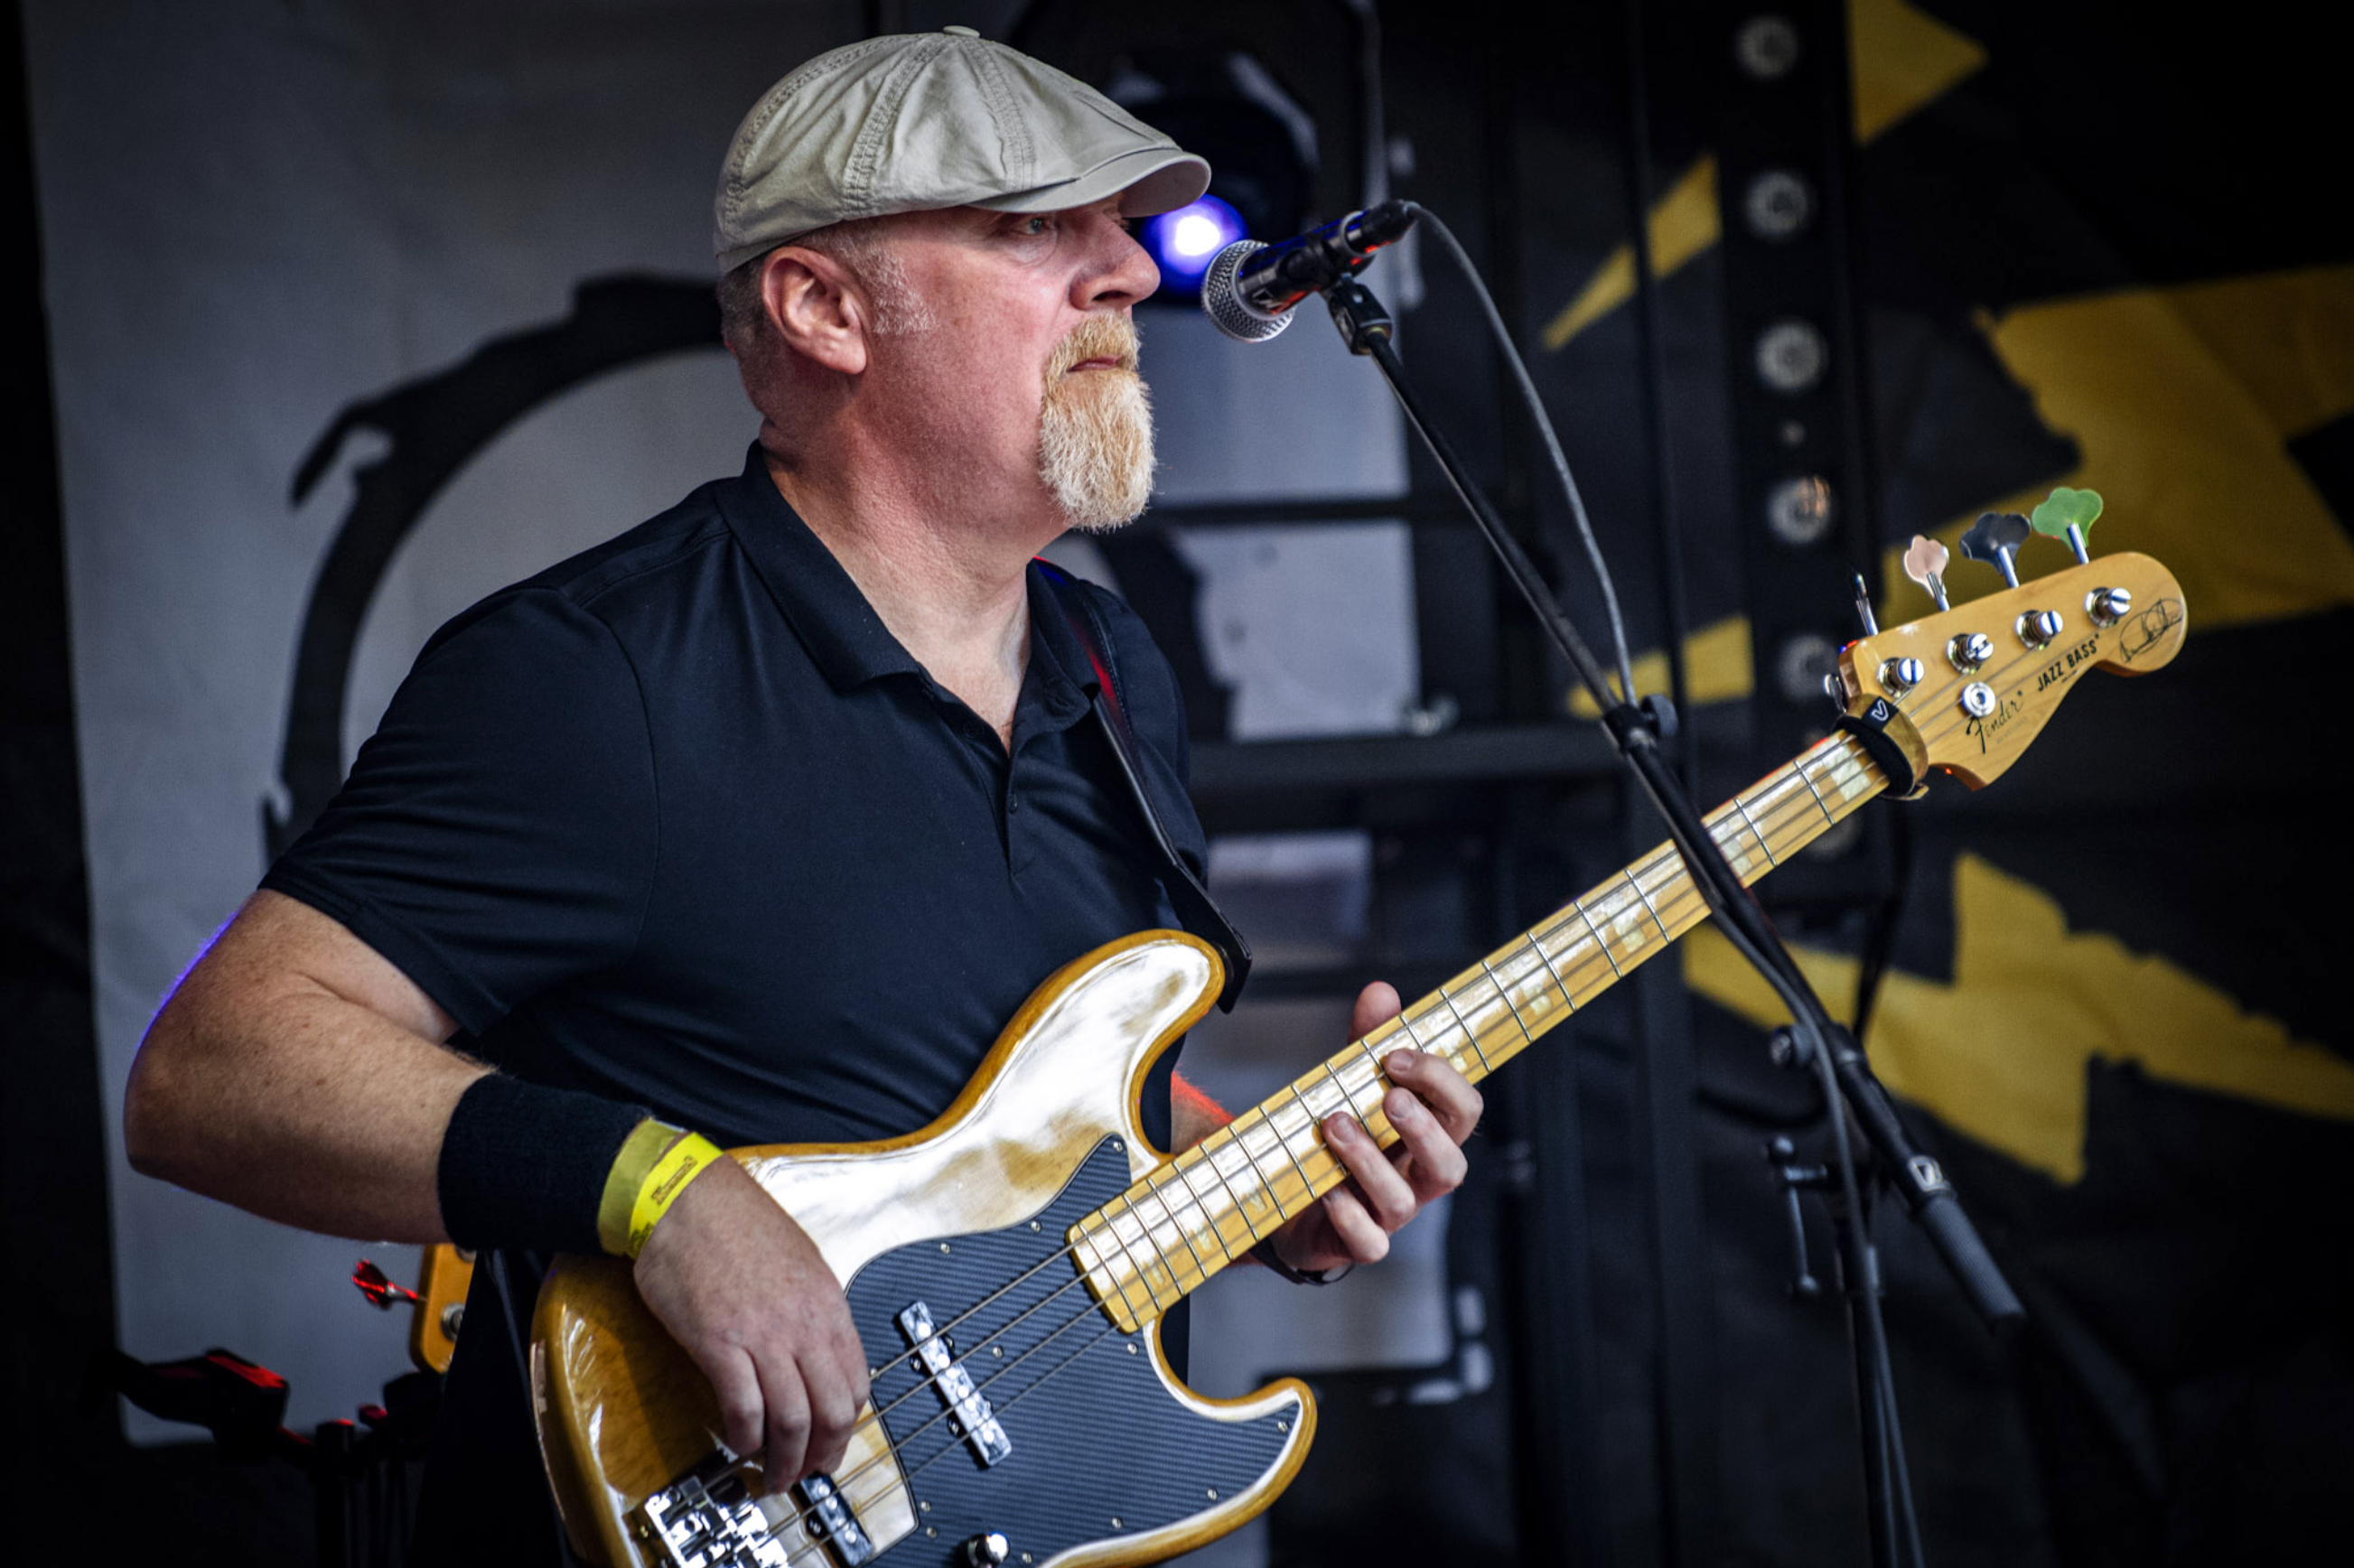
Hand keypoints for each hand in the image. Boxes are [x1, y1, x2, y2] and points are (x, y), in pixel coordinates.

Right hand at [631, 1156, 870, 1492]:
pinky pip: (743, 1407)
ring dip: (783, 1460)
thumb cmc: (736, 1223)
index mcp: (827, 1303)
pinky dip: (745, 1437)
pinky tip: (740, 1443)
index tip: (833, 1442)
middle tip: (807, 1472)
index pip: (857, 1382)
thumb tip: (819, 1355)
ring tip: (772, 1475)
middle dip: (822, 1454)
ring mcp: (762, 1335)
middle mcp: (803, 1323)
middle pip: (831, 1410)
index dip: (848, 1424)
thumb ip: (813, 1310)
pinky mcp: (719, 1342)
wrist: (685, 1199)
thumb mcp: (799, 1261)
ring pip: (791, 1419)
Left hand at [1268, 982, 1482, 1273]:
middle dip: (1423, 1127)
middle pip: (1450, 1165)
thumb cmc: (1338, 1137)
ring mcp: (1388, 1214)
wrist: (1291, 1197)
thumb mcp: (1352, 1083)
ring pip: (1403, 1201)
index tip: (1395, 1055)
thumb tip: (1380, 992)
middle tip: (1388, 1095)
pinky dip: (1349, 1216)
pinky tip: (1325, 1189)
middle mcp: (1417, 1177)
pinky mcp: (1355, 1242)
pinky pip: (1368, 1243)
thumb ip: (1368, 1041)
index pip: (1463, 1112)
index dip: (1440, 1082)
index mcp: (1428, 1135)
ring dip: (1369, 1160)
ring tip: (1333, 1125)